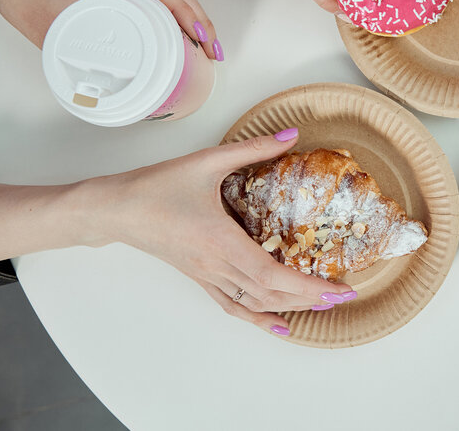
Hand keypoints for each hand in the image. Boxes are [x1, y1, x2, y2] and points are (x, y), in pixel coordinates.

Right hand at [95, 130, 353, 334]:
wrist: (115, 209)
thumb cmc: (157, 186)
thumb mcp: (207, 160)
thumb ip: (253, 148)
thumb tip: (291, 133)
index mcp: (220, 241)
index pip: (271, 274)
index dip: (306, 286)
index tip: (336, 288)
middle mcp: (216, 265)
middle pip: (269, 294)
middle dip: (309, 298)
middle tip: (343, 296)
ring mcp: (207, 275)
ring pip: (252, 303)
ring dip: (288, 309)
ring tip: (321, 309)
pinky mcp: (199, 277)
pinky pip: (232, 304)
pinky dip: (257, 317)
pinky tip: (278, 324)